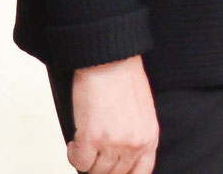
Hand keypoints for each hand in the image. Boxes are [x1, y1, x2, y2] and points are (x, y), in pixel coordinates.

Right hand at [67, 55, 158, 173]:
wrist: (110, 60)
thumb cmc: (124, 79)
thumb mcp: (142, 111)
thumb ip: (137, 135)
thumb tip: (123, 155)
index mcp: (150, 137)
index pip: (141, 172)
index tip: (111, 170)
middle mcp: (135, 144)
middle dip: (100, 166)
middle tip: (92, 152)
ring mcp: (114, 143)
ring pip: (95, 171)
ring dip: (86, 159)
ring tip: (84, 141)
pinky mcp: (92, 138)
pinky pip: (79, 162)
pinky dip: (73, 153)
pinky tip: (75, 139)